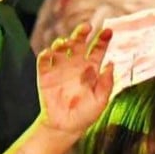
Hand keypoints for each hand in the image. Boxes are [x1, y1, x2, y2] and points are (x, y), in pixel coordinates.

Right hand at [35, 24, 113, 138]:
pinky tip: (49, 52)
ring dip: (63, 42)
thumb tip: (111, 64)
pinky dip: (45, 54)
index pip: (98, 50)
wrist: (65, 127)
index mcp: (92, 69)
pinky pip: (43, 62)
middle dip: (82, 33)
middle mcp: (76, 65)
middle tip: (87, 26)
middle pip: (79, 43)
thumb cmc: (86, 113)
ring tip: (65, 43)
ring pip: (60, 48)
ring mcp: (60, 69)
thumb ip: (106, 83)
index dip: (103, 40)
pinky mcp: (45, 76)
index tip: (109, 31)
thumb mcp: (101, 99)